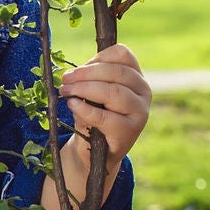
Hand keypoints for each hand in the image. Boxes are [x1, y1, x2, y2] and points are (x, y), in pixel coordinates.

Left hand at [51, 44, 149, 206]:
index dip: (98, 57)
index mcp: (136, 77)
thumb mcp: (93, 95)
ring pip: (114, 92)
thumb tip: (73, 74)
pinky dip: (85, 109)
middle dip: (86, 73)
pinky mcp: (129, 131)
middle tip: (65, 79)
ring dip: (84, 89)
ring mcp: (139, 112)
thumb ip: (90, 80)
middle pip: (117, 72)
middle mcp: (143, 92)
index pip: (122, 55)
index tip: (78, 69)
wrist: (96, 154)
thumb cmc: (94, 118)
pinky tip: (72, 105)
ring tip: (65, 92)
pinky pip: (105, 116)